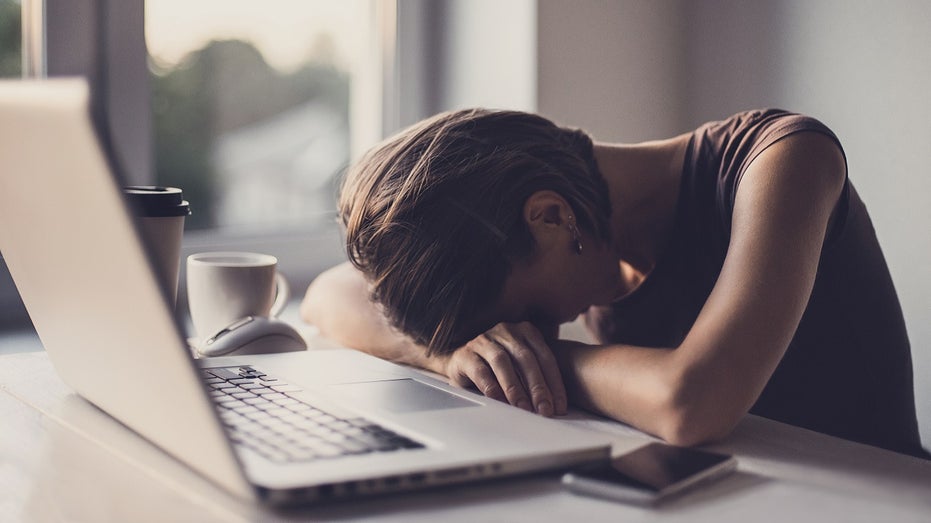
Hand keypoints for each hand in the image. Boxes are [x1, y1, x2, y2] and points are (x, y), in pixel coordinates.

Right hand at [442, 322, 567, 416]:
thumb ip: (538, 378)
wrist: (462, 361)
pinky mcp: (465, 354)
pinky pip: (480, 370)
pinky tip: (499, 401)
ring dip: (515, 387)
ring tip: (523, 408)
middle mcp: (506, 331)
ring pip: (502, 362)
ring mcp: (484, 341)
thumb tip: (557, 406)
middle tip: (545, 410)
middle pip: (526, 358)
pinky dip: (491, 387)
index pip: (545, 357)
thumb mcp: (521, 367)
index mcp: (525, 331)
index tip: (560, 407)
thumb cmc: (498, 367)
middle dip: (538, 386)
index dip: (554, 383)